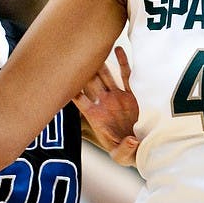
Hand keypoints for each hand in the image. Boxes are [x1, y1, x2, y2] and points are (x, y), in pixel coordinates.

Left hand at [74, 46, 140, 165]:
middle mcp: (105, 104)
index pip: (80, 101)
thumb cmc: (127, 153)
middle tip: (75, 52)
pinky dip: (123, 62)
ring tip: (93, 46)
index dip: (72, 90)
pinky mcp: (132, 95)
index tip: (63, 77)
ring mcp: (117, 97)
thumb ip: (125, 150)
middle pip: (91, 83)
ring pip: (106, 76)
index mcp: (97, 117)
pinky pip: (126, 75)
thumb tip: (131, 142)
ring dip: (99, 63)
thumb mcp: (123, 155)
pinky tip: (119, 49)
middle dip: (83, 69)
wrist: (140, 148)